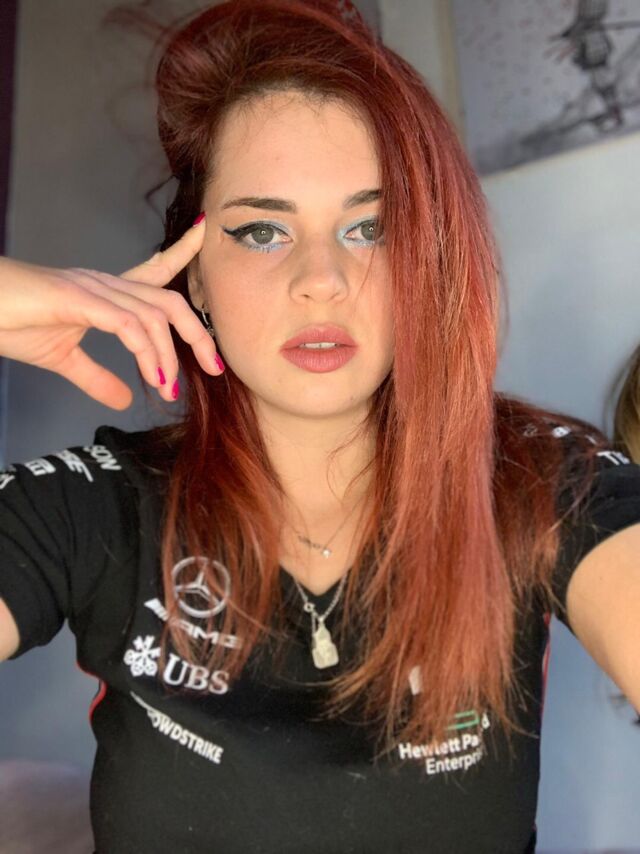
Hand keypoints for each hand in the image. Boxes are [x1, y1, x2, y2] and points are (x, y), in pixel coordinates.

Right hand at [0, 217, 220, 409]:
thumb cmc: (9, 321)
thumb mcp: (62, 358)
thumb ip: (95, 378)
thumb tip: (122, 401)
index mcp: (105, 293)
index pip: (155, 270)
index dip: (183, 252)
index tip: (206, 234)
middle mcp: (105, 285)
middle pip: (170, 301)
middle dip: (199, 334)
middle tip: (216, 368)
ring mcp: (93, 289)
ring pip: (154, 315)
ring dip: (169, 356)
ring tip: (169, 388)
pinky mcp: (77, 299)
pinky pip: (127, 324)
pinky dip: (146, 351)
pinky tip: (152, 376)